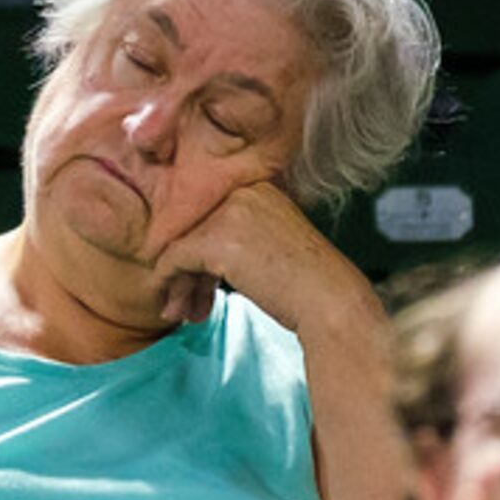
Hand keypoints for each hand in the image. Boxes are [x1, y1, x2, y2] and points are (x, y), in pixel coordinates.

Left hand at [151, 180, 375, 336]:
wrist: (327, 301)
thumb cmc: (306, 284)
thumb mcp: (270, 247)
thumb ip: (237, 239)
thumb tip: (189, 256)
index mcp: (259, 185)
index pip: (211, 215)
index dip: (200, 253)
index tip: (201, 284)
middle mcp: (242, 191)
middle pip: (193, 228)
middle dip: (186, 270)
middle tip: (186, 305)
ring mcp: (228, 213)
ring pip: (181, 245)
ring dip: (178, 283)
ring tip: (182, 314)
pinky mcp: (216, 241)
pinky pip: (174, 260)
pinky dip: (172, 286)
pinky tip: (181, 312)